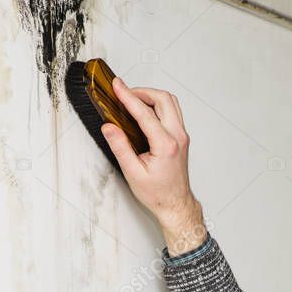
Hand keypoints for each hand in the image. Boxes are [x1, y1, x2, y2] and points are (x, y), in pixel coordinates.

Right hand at [101, 77, 206, 254]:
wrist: (175, 204)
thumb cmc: (158, 194)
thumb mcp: (133, 173)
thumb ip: (120, 147)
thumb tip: (109, 128)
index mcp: (166, 145)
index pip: (145, 113)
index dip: (129, 97)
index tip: (117, 87)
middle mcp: (178, 137)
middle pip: (163, 99)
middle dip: (142, 91)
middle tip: (124, 92)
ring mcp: (182, 136)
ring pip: (170, 103)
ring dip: (151, 96)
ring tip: (133, 99)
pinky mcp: (181, 137)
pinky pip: (172, 112)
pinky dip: (158, 105)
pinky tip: (144, 110)